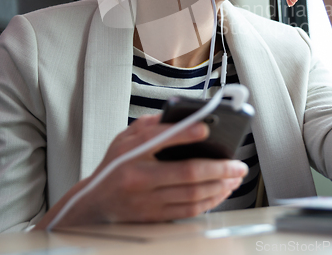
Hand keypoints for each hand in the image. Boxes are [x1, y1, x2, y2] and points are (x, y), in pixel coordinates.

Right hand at [36, 115, 247, 228]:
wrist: (93, 204)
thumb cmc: (114, 165)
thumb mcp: (125, 138)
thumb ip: (151, 125)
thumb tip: (181, 115)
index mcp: (131, 153)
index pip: (161, 139)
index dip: (187, 133)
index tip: (207, 128)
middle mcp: (138, 178)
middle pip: (187, 172)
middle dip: (219, 168)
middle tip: (238, 164)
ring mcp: (146, 201)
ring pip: (192, 194)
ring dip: (219, 186)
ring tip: (235, 177)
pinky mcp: (153, 217)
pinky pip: (188, 210)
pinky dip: (209, 201)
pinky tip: (221, 192)